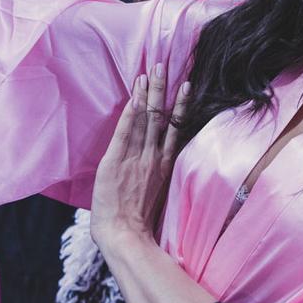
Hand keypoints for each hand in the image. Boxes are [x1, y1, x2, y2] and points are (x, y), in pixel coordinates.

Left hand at [91, 66, 185, 250]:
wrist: (124, 237)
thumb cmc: (139, 224)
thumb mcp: (158, 197)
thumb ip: (161, 177)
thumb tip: (168, 166)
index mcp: (165, 166)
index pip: (174, 128)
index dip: (179, 105)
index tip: (185, 85)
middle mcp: (153, 157)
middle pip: (161, 116)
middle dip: (162, 89)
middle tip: (164, 65)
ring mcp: (136, 157)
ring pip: (146, 118)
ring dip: (147, 93)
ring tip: (151, 70)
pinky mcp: (116, 160)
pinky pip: (126, 130)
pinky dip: (131, 111)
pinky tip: (135, 94)